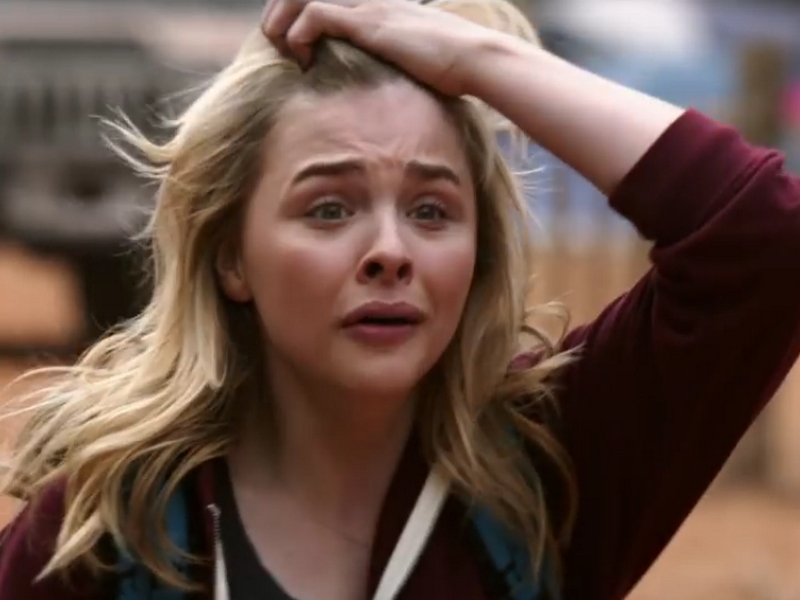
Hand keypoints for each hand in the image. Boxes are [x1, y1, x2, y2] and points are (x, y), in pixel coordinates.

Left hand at [261, 0, 503, 95]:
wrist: (474, 59)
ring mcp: (367, 6)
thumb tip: (375, 83)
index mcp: (372, 4)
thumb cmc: (451, 68)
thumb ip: (388, 59)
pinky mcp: (368, 23)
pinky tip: (305, 60)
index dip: (292, 12)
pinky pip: (315, 15)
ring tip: (282, 50)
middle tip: (276, 45)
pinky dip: (299, 37)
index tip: (289, 44)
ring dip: (281, 23)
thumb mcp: (411, 59)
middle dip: (278, 13)